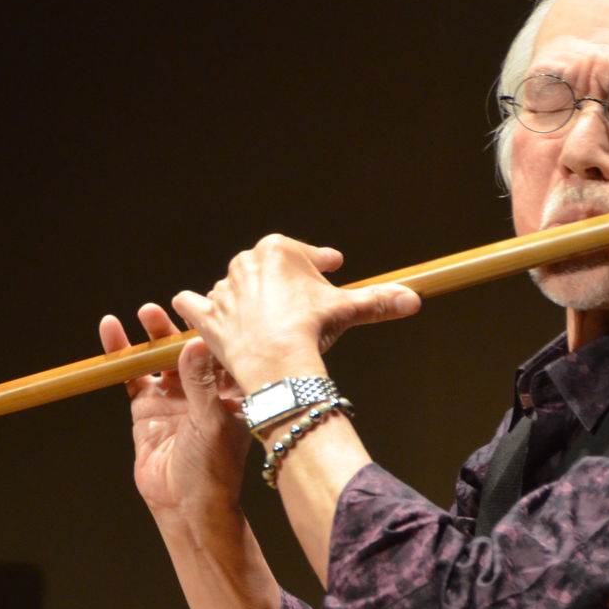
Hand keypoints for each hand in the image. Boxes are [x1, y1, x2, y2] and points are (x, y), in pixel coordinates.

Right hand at [101, 303, 250, 515]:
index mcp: (229, 390)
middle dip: (178, 327)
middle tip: (167, 309)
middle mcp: (202, 389)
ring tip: (146, 312)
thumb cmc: (213, 469)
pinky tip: (111, 331)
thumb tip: (194, 342)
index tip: (203, 302)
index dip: (211, 326)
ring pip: (160, 358)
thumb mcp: (211, 422)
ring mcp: (173, 396)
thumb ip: (200, 382)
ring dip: (152, 335)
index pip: (221, 349)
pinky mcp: (146, 407)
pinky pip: (132, 374)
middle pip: (187, 348)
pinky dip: (121, 354)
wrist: (185, 505)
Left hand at [171, 235, 421, 389]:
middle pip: (270, 272)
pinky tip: (196, 307)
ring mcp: (223, 290)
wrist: (278, 359)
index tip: (331, 268)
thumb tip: (415, 299)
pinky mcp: (207, 318)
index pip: (308, 256)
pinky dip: (195, 307)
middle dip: (284, 285)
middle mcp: (245, 262)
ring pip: (237, 288)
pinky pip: (193, 304)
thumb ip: (379, 301)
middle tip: (300, 307)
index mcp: (278, 249)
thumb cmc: (312, 328)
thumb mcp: (348, 309)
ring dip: (247, 299)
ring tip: (263, 319)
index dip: (324, 265)